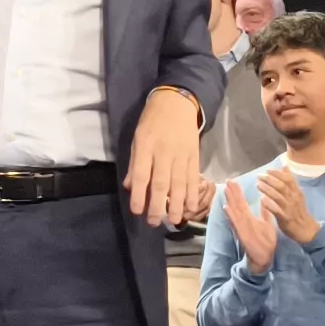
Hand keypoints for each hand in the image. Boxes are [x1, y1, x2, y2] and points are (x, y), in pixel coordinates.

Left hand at [123, 86, 205, 226]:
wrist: (177, 102)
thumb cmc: (152, 121)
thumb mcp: (137, 137)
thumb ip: (135, 163)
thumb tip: (130, 187)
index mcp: (145, 147)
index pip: (141, 175)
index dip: (139, 195)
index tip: (137, 211)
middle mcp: (163, 152)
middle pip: (161, 183)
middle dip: (158, 205)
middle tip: (155, 223)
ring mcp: (181, 154)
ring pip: (179, 183)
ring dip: (178, 204)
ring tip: (175, 220)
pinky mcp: (195, 155)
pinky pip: (193, 177)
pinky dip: (193, 193)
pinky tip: (192, 206)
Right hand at [225, 182, 279, 274]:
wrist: (265, 258)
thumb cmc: (265, 242)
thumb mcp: (267, 225)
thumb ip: (264, 213)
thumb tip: (265, 201)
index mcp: (249, 218)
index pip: (241, 203)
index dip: (237, 192)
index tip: (233, 181)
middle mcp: (243, 221)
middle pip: (236, 204)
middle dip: (232, 193)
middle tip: (227, 180)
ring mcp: (242, 227)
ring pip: (234, 212)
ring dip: (230, 201)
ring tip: (225, 190)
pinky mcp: (242, 234)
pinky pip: (236, 224)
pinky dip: (231, 216)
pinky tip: (226, 208)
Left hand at [258, 162, 320, 246]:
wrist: (306, 229)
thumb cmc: (298, 210)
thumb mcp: (297, 194)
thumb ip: (290, 181)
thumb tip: (284, 166)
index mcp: (296, 192)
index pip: (288, 179)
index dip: (277, 174)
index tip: (267, 170)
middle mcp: (293, 198)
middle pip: (282, 186)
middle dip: (270, 179)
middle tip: (259, 176)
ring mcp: (289, 208)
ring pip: (278, 197)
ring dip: (267, 190)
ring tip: (258, 185)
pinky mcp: (285, 218)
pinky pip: (276, 210)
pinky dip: (269, 204)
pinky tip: (261, 199)